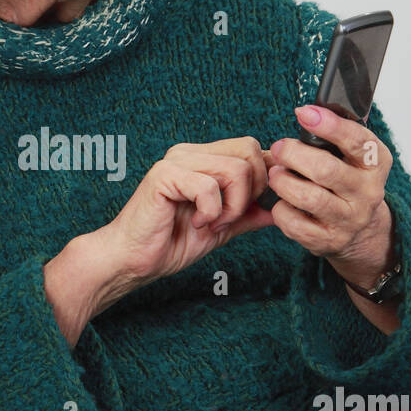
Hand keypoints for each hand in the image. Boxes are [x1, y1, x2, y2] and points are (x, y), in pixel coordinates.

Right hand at [93, 137, 277, 300]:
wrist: (134, 260)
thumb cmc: (169, 244)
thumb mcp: (220, 229)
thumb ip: (246, 215)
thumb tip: (276, 211)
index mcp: (204, 159)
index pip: (251, 149)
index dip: (264, 178)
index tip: (253, 208)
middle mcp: (191, 153)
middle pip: (250, 150)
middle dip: (253, 190)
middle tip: (231, 218)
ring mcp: (177, 160)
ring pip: (236, 168)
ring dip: (232, 206)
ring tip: (212, 223)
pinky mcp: (164, 174)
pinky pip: (209, 187)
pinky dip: (211, 212)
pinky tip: (196, 223)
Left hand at [263, 105, 396, 288]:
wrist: (361, 231)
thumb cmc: (348, 181)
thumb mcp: (353, 155)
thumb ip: (336, 136)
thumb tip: (306, 113)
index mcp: (376, 163)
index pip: (357, 141)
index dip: (329, 125)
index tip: (304, 112)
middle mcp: (367, 192)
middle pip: (326, 170)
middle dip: (294, 154)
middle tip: (279, 148)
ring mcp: (349, 219)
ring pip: (309, 198)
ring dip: (283, 181)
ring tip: (275, 174)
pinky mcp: (328, 241)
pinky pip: (295, 224)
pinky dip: (281, 209)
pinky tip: (282, 201)